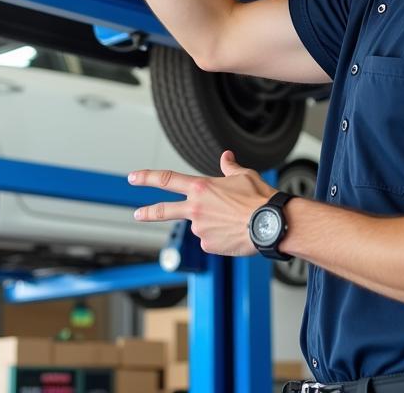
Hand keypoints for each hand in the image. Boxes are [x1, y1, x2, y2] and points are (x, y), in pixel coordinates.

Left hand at [129, 151, 275, 256]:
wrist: (270, 224)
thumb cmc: (258, 198)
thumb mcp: (243, 175)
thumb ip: (229, 167)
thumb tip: (226, 157)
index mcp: (201, 187)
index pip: (167, 179)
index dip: (147, 177)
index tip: (134, 178)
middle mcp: (196, 208)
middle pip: (164, 210)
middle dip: (147, 212)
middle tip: (136, 214)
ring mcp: (200, 229)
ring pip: (199, 225)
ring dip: (211, 223)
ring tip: (234, 220)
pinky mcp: (208, 246)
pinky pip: (210, 240)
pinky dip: (219, 237)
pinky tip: (234, 232)